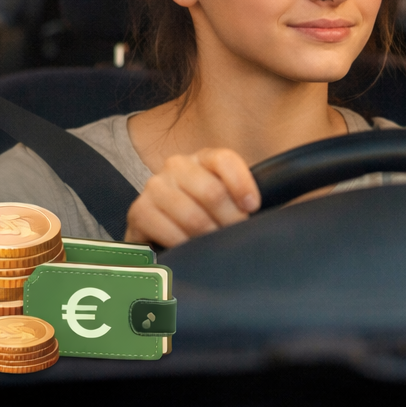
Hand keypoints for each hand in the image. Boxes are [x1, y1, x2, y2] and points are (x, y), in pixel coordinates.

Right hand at [125, 147, 259, 246]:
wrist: (162, 232)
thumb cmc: (206, 215)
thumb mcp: (228, 199)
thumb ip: (245, 197)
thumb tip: (267, 210)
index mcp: (204, 157)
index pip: (225, 160)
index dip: (243, 185)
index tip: (253, 208)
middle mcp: (177, 165)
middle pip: (212, 192)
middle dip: (229, 220)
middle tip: (235, 236)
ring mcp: (155, 186)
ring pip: (192, 216)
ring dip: (208, 236)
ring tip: (214, 246)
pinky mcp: (138, 210)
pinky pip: (169, 231)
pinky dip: (185, 244)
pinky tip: (190, 249)